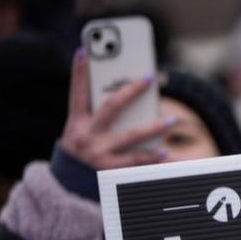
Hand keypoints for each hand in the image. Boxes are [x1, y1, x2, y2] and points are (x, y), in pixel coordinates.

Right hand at [60, 50, 173, 169]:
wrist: (69, 188)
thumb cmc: (83, 150)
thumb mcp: (81, 131)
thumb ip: (99, 113)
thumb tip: (128, 90)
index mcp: (76, 123)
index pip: (77, 93)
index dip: (78, 72)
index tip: (84, 51)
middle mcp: (86, 136)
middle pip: (111, 108)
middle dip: (130, 91)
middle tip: (149, 77)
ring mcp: (99, 154)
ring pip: (131, 136)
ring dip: (153, 127)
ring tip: (172, 119)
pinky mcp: (110, 171)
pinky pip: (136, 161)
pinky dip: (152, 157)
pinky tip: (165, 151)